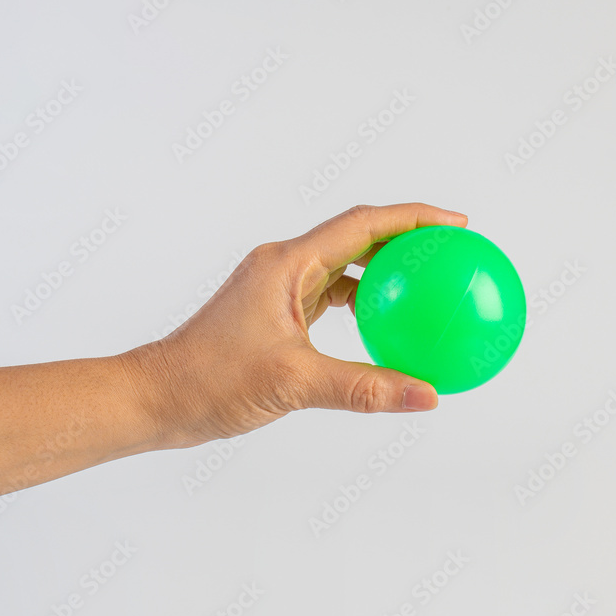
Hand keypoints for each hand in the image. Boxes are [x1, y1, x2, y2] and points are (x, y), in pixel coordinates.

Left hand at [131, 203, 469, 448]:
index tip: (456, 225)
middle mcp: (283, 266)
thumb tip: (425, 394)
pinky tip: (385, 324)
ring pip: (344, 267)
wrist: (158, 396)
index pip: (362, 225)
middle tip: (452, 251)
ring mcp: (278, 288)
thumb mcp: (293, 382)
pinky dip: (361, 304)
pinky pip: (329, 296)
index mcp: (286, 264)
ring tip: (428, 284)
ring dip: (384, 272)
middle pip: (357, 237)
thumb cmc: (209, 380)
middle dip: (405, 239)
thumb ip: (363, 387)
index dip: (413, 218)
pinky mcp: (275, 312)